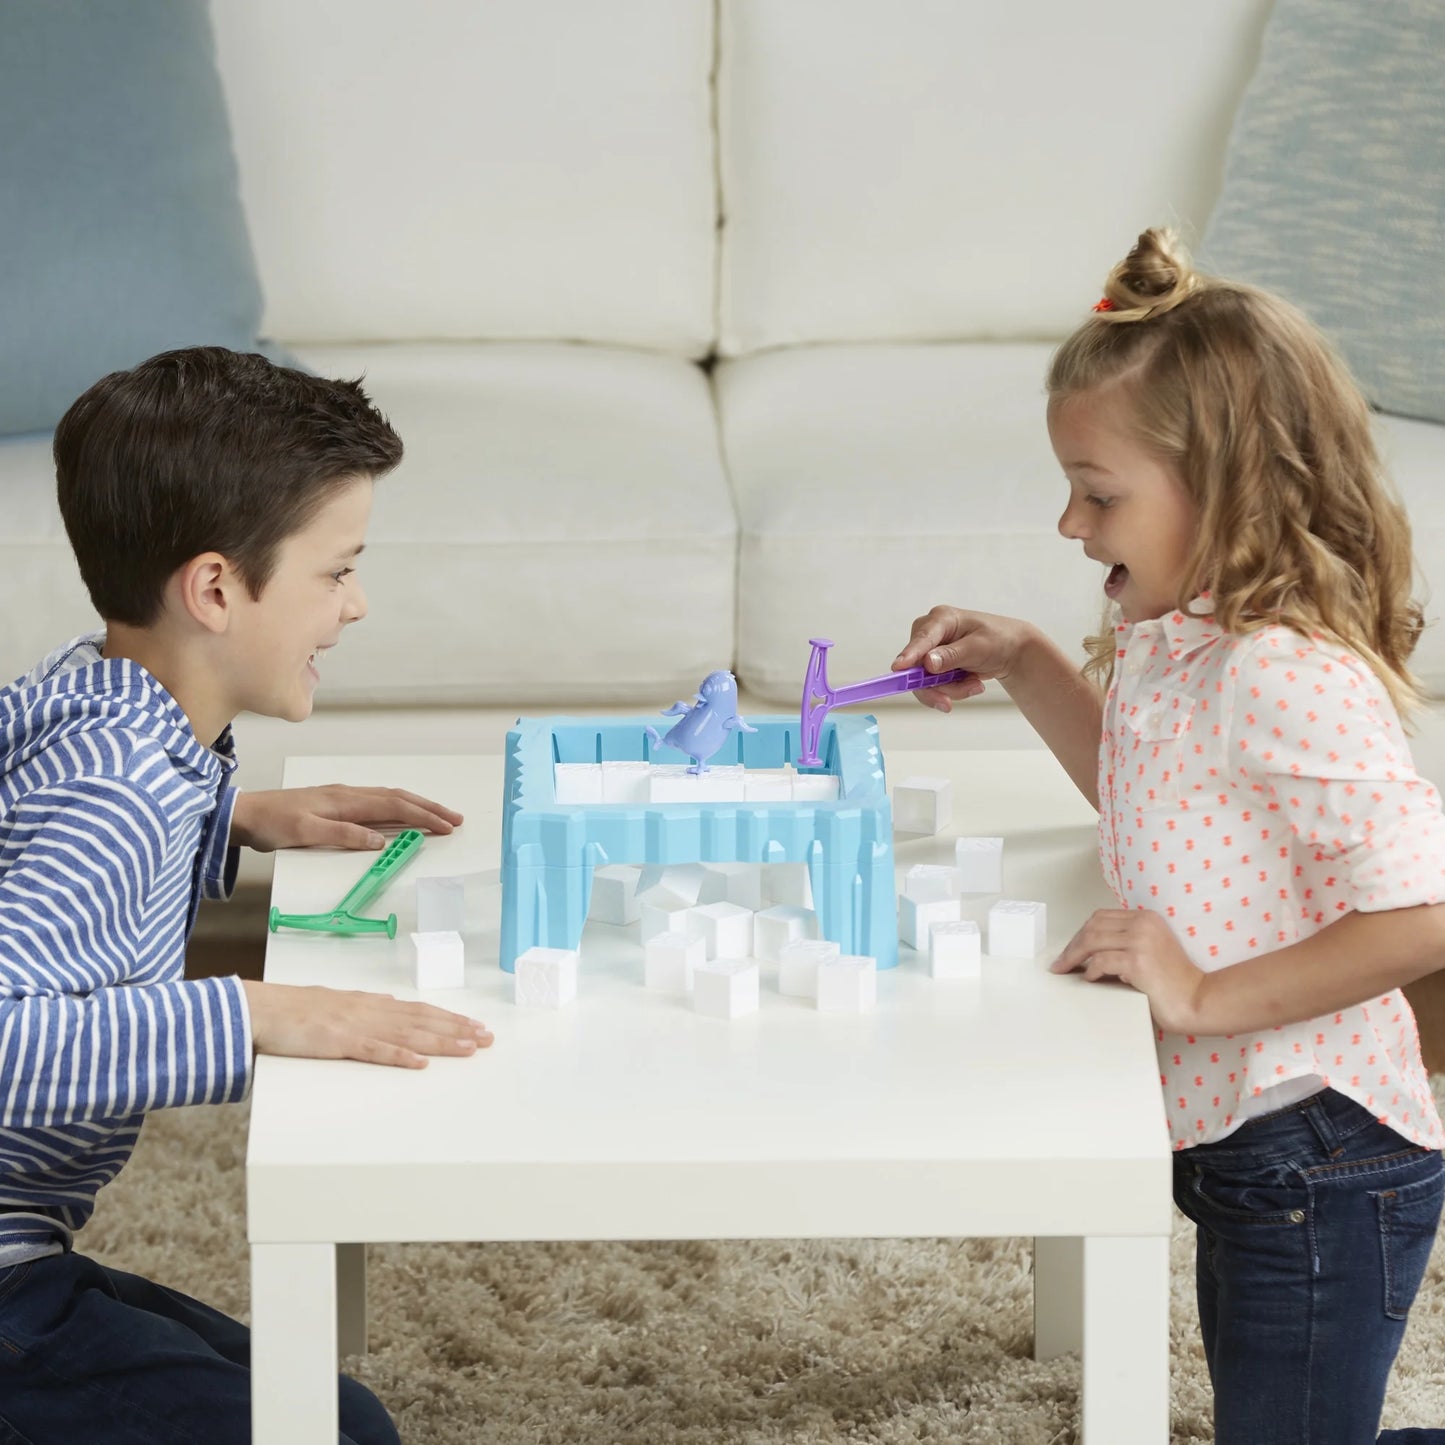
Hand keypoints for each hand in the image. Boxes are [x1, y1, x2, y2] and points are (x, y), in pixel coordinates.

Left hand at [230, 785, 463, 851]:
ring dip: (416, 806)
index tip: (446, 826)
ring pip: (389, 798)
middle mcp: (348, 794)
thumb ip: (344, 836)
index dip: (423, 817)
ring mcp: (342, 797)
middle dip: (429, 808)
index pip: (394, 807)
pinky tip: (401, 814)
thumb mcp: (305, 833)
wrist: (243, 813)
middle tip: (455, 819)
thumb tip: (379, 842)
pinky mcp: (336, 803)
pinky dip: (397, 808)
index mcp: (346, 800)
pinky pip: (376, 802)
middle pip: (398, 798)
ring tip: (438, 816)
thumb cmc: (271, 823)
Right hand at [242, 980, 493, 1068]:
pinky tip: (421, 1063)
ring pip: (408, 1035)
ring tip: (469, 1048)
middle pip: (422, 1021)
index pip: (419, 1011)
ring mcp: (356, 1025)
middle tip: (487, 1037)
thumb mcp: (338, 1002)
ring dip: (441, 1042)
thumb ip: (366, 1004)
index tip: (476, 1025)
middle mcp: (370, 1010)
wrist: (260, 1009)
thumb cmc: (295, 1009)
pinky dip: (400, 1057)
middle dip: (457, 1030)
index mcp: (370, 1003)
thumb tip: (392, 1002)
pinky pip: (375, 1051)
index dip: (450, 1018)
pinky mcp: (338, 1042)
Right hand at [891, 606, 1034, 711]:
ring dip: (950, 690)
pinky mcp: (934, 666)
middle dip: (939, 685)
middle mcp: (931, 633)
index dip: (909, 655)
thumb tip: (927, 663)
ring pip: (924, 681)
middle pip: (917, 666)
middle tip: (959, 696)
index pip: (921, 638)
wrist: (1011, 650)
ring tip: (975, 685)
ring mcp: (930, 650)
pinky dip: (952, 690)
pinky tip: (971, 684)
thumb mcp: (979, 647)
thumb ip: (952, 655)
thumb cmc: (999, 640)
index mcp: (941, 619)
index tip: (898, 669)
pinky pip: (933, 686)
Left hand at [1050, 907, 1206, 1033]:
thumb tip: (1089, 953)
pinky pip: (1101, 961)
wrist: (1199, 999)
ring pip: (1092, 941)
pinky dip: (1090, 970)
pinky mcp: (1137, 960)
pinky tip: (1089, 979)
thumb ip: (1126, 943)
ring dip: (1073, 957)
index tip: (1070, 948)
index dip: (1081, 933)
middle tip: (1061, 962)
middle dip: (1072, 945)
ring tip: (1066, 969)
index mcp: (1147, 918)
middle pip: (1093, 926)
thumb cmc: (1176, 982)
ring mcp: (1140, 940)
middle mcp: (1144, 924)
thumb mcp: (1151, 950)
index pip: (1102, 918)